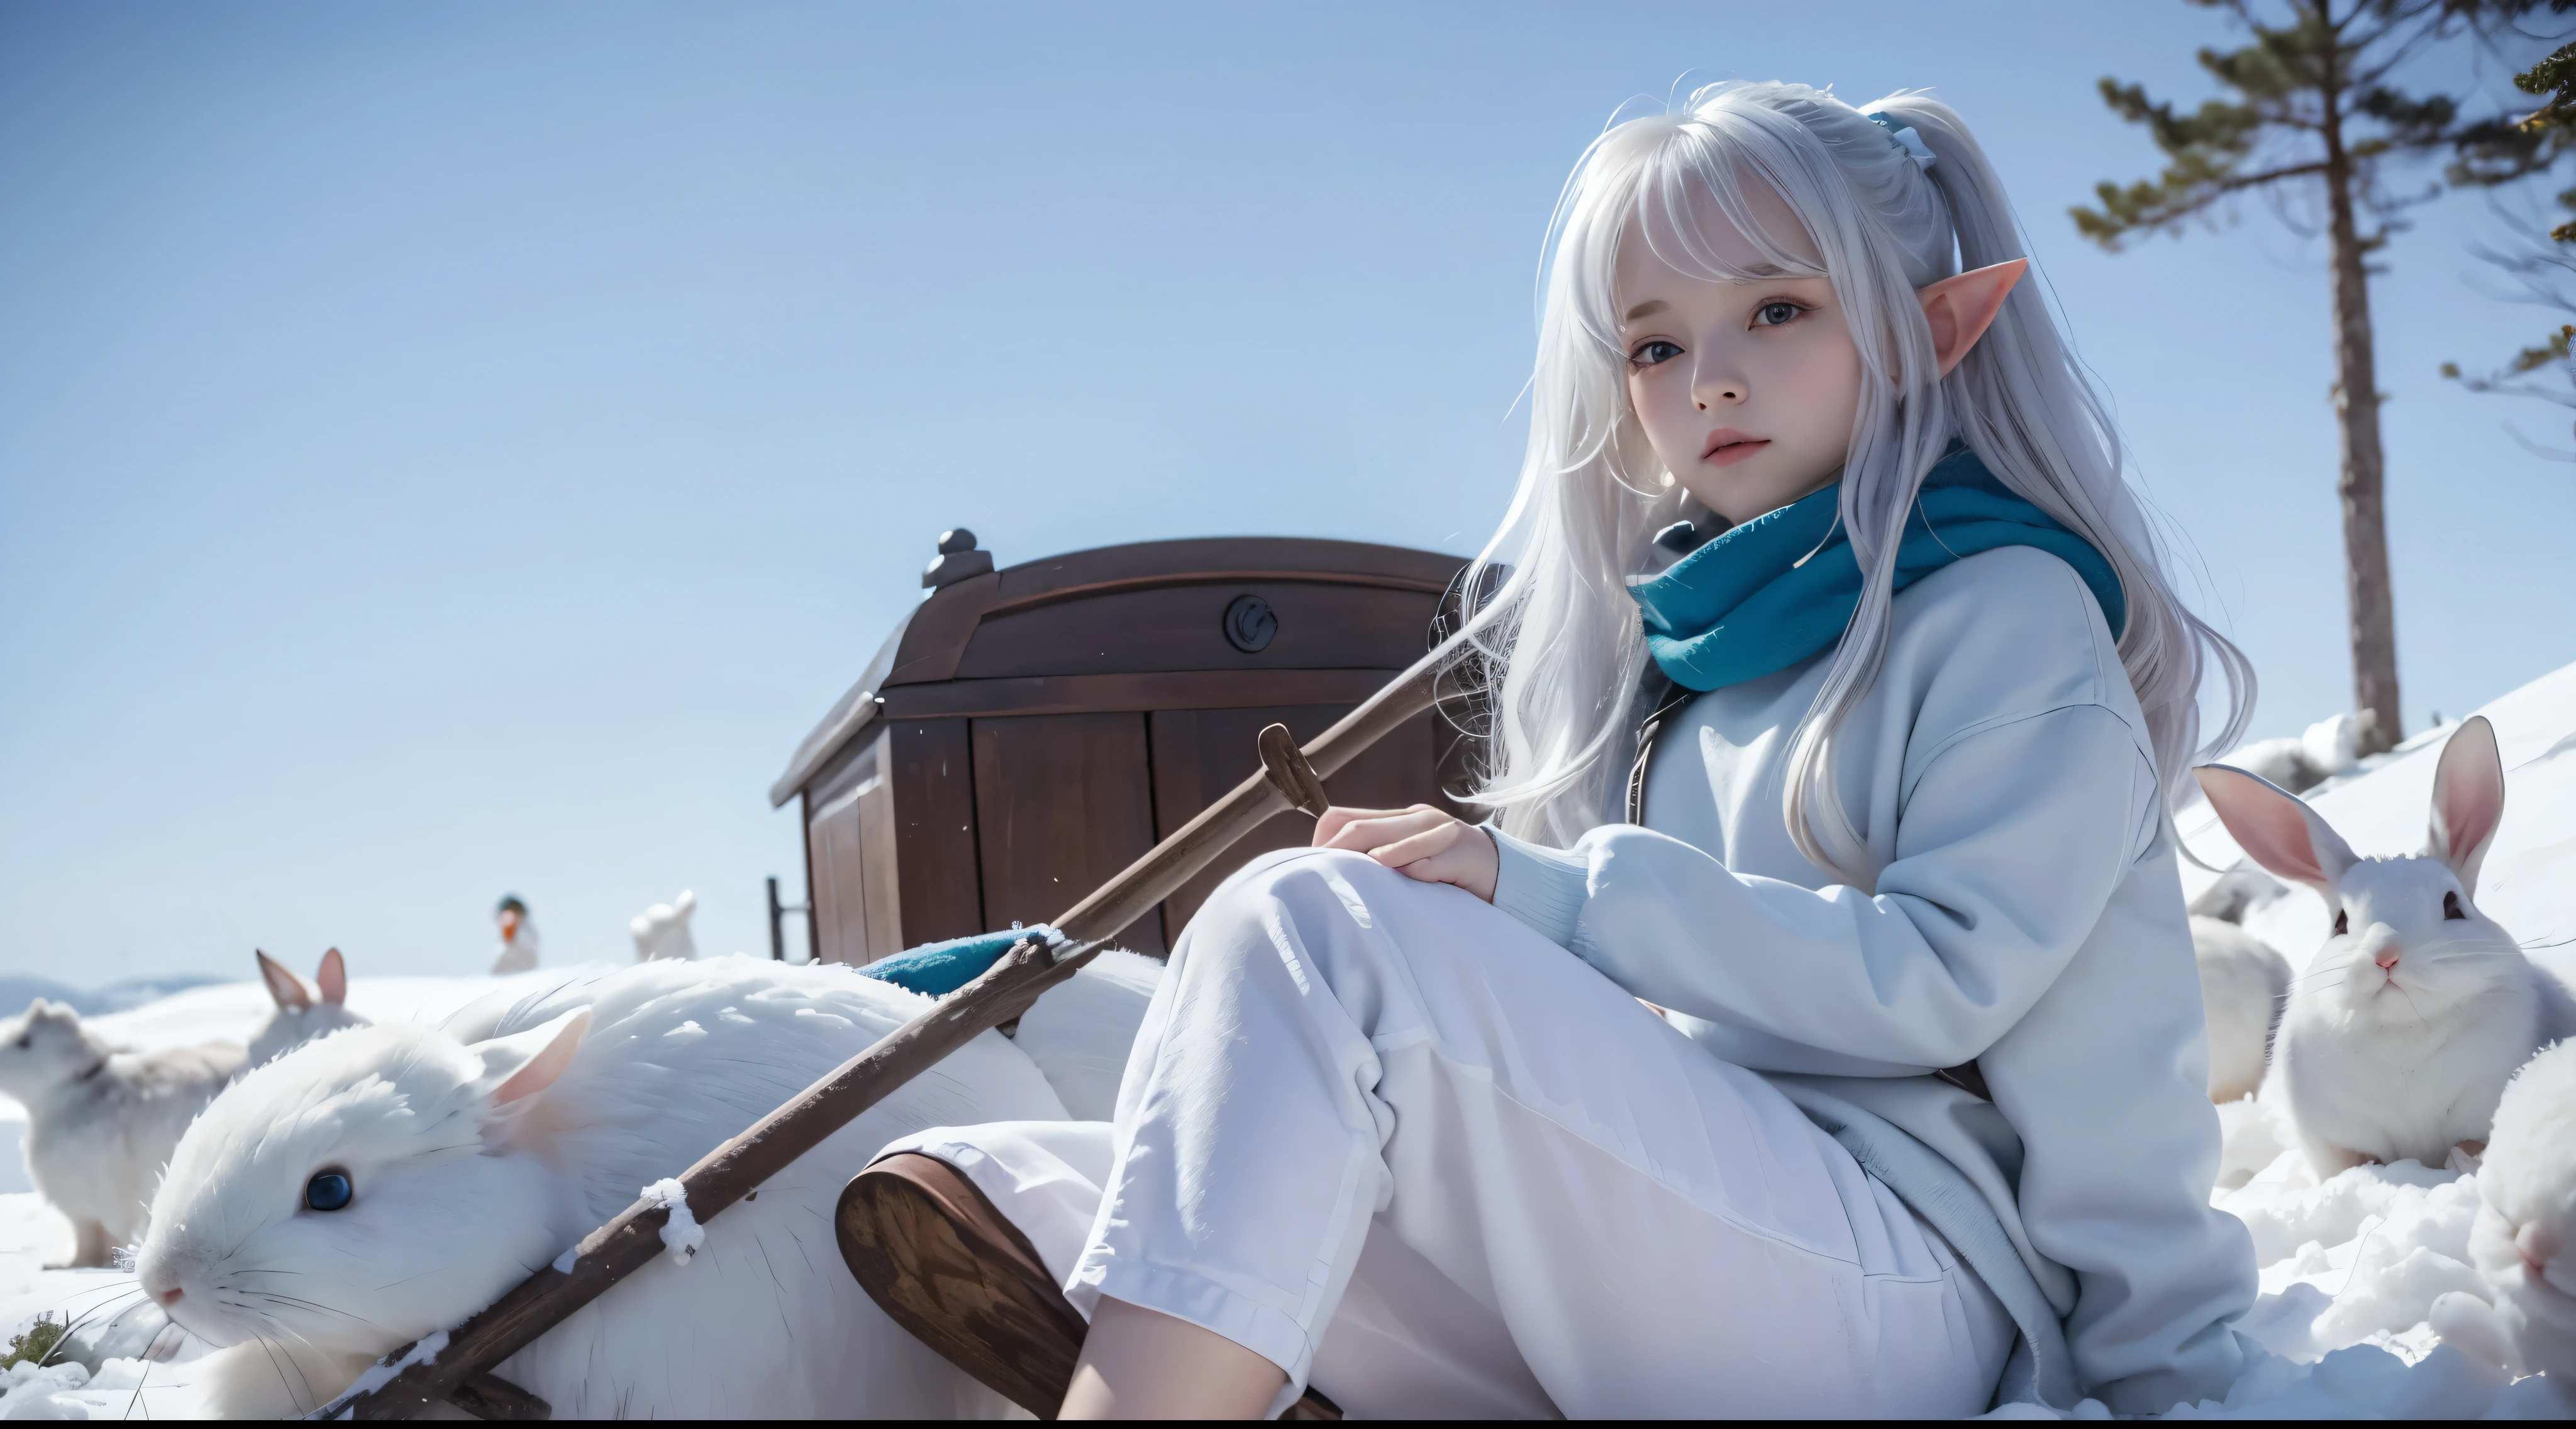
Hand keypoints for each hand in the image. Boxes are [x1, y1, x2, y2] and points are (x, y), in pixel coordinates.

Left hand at [1312, 804, 1498, 902]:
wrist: (1502, 871)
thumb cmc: (1446, 871)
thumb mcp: (1410, 857)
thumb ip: (1378, 858)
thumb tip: (1332, 871)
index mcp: (1398, 819)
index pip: (1345, 817)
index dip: (1323, 841)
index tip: (1312, 867)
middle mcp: (1416, 819)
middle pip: (1364, 828)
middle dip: (1338, 851)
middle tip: (1321, 876)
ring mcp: (1441, 833)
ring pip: (1400, 839)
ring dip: (1378, 857)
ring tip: (1359, 874)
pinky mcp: (1463, 854)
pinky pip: (1435, 860)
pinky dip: (1419, 869)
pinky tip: (1410, 879)